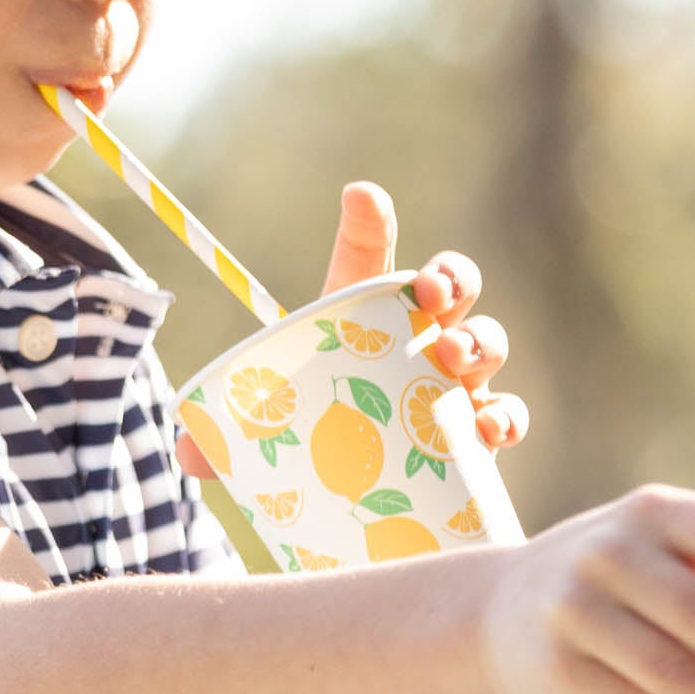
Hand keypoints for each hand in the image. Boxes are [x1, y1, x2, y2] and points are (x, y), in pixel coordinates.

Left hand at [175, 181, 527, 479]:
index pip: (367, 257)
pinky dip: (506, 418)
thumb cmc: (312, 440)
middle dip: (450, 278)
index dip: (368, 222)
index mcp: (360, 320)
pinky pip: (506, 416)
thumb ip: (221, 440)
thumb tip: (188, 453)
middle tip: (431, 296)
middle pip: (449, 286)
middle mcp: (417, 341)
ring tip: (454, 359)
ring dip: (479, 341)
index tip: (361, 197)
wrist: (362, 496)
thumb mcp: (263, 435)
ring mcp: (454, 385)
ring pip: (486, 342)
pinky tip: (489, 428)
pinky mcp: (478, 436)